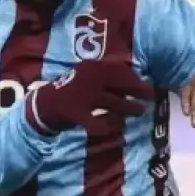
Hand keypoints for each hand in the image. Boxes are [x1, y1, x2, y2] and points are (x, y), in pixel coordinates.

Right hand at [26, 61, 153, 134]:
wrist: (43, 104)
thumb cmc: (71, 90)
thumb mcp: (87, 76)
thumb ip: (106, 78)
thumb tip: (134, 81)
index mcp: (92, 67)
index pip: (120, 70)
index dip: (135, 77)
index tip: (144, 83)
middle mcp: (90, 78)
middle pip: (121, 83)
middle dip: (138, 90)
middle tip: (151, 96)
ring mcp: (83, 96)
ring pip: (115, 103)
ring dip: (130, 108)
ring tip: (139, 111)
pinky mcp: (77, 114)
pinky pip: (98, 124)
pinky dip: (108, 127)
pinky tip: (114, 128)